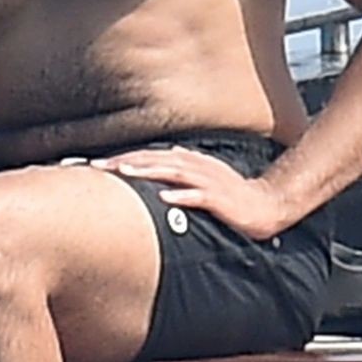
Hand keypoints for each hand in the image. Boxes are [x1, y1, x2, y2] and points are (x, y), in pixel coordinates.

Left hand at [90, 146, 285, 240]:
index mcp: (188, 162)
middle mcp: (195, 166)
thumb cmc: (229, 195)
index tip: (95, 165)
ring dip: (149, 172)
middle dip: (125, 162)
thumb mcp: (199, 180)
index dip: (122, 159)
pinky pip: (200, 196)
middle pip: (155, 159)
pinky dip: (183, 196)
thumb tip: (153, 168)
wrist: (266, 204)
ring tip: (125, 173)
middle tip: (97, 166)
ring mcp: (208, 181)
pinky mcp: (221, 198)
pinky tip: (166, 198)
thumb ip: (177, 173)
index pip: (149, 157)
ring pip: (173, 172)